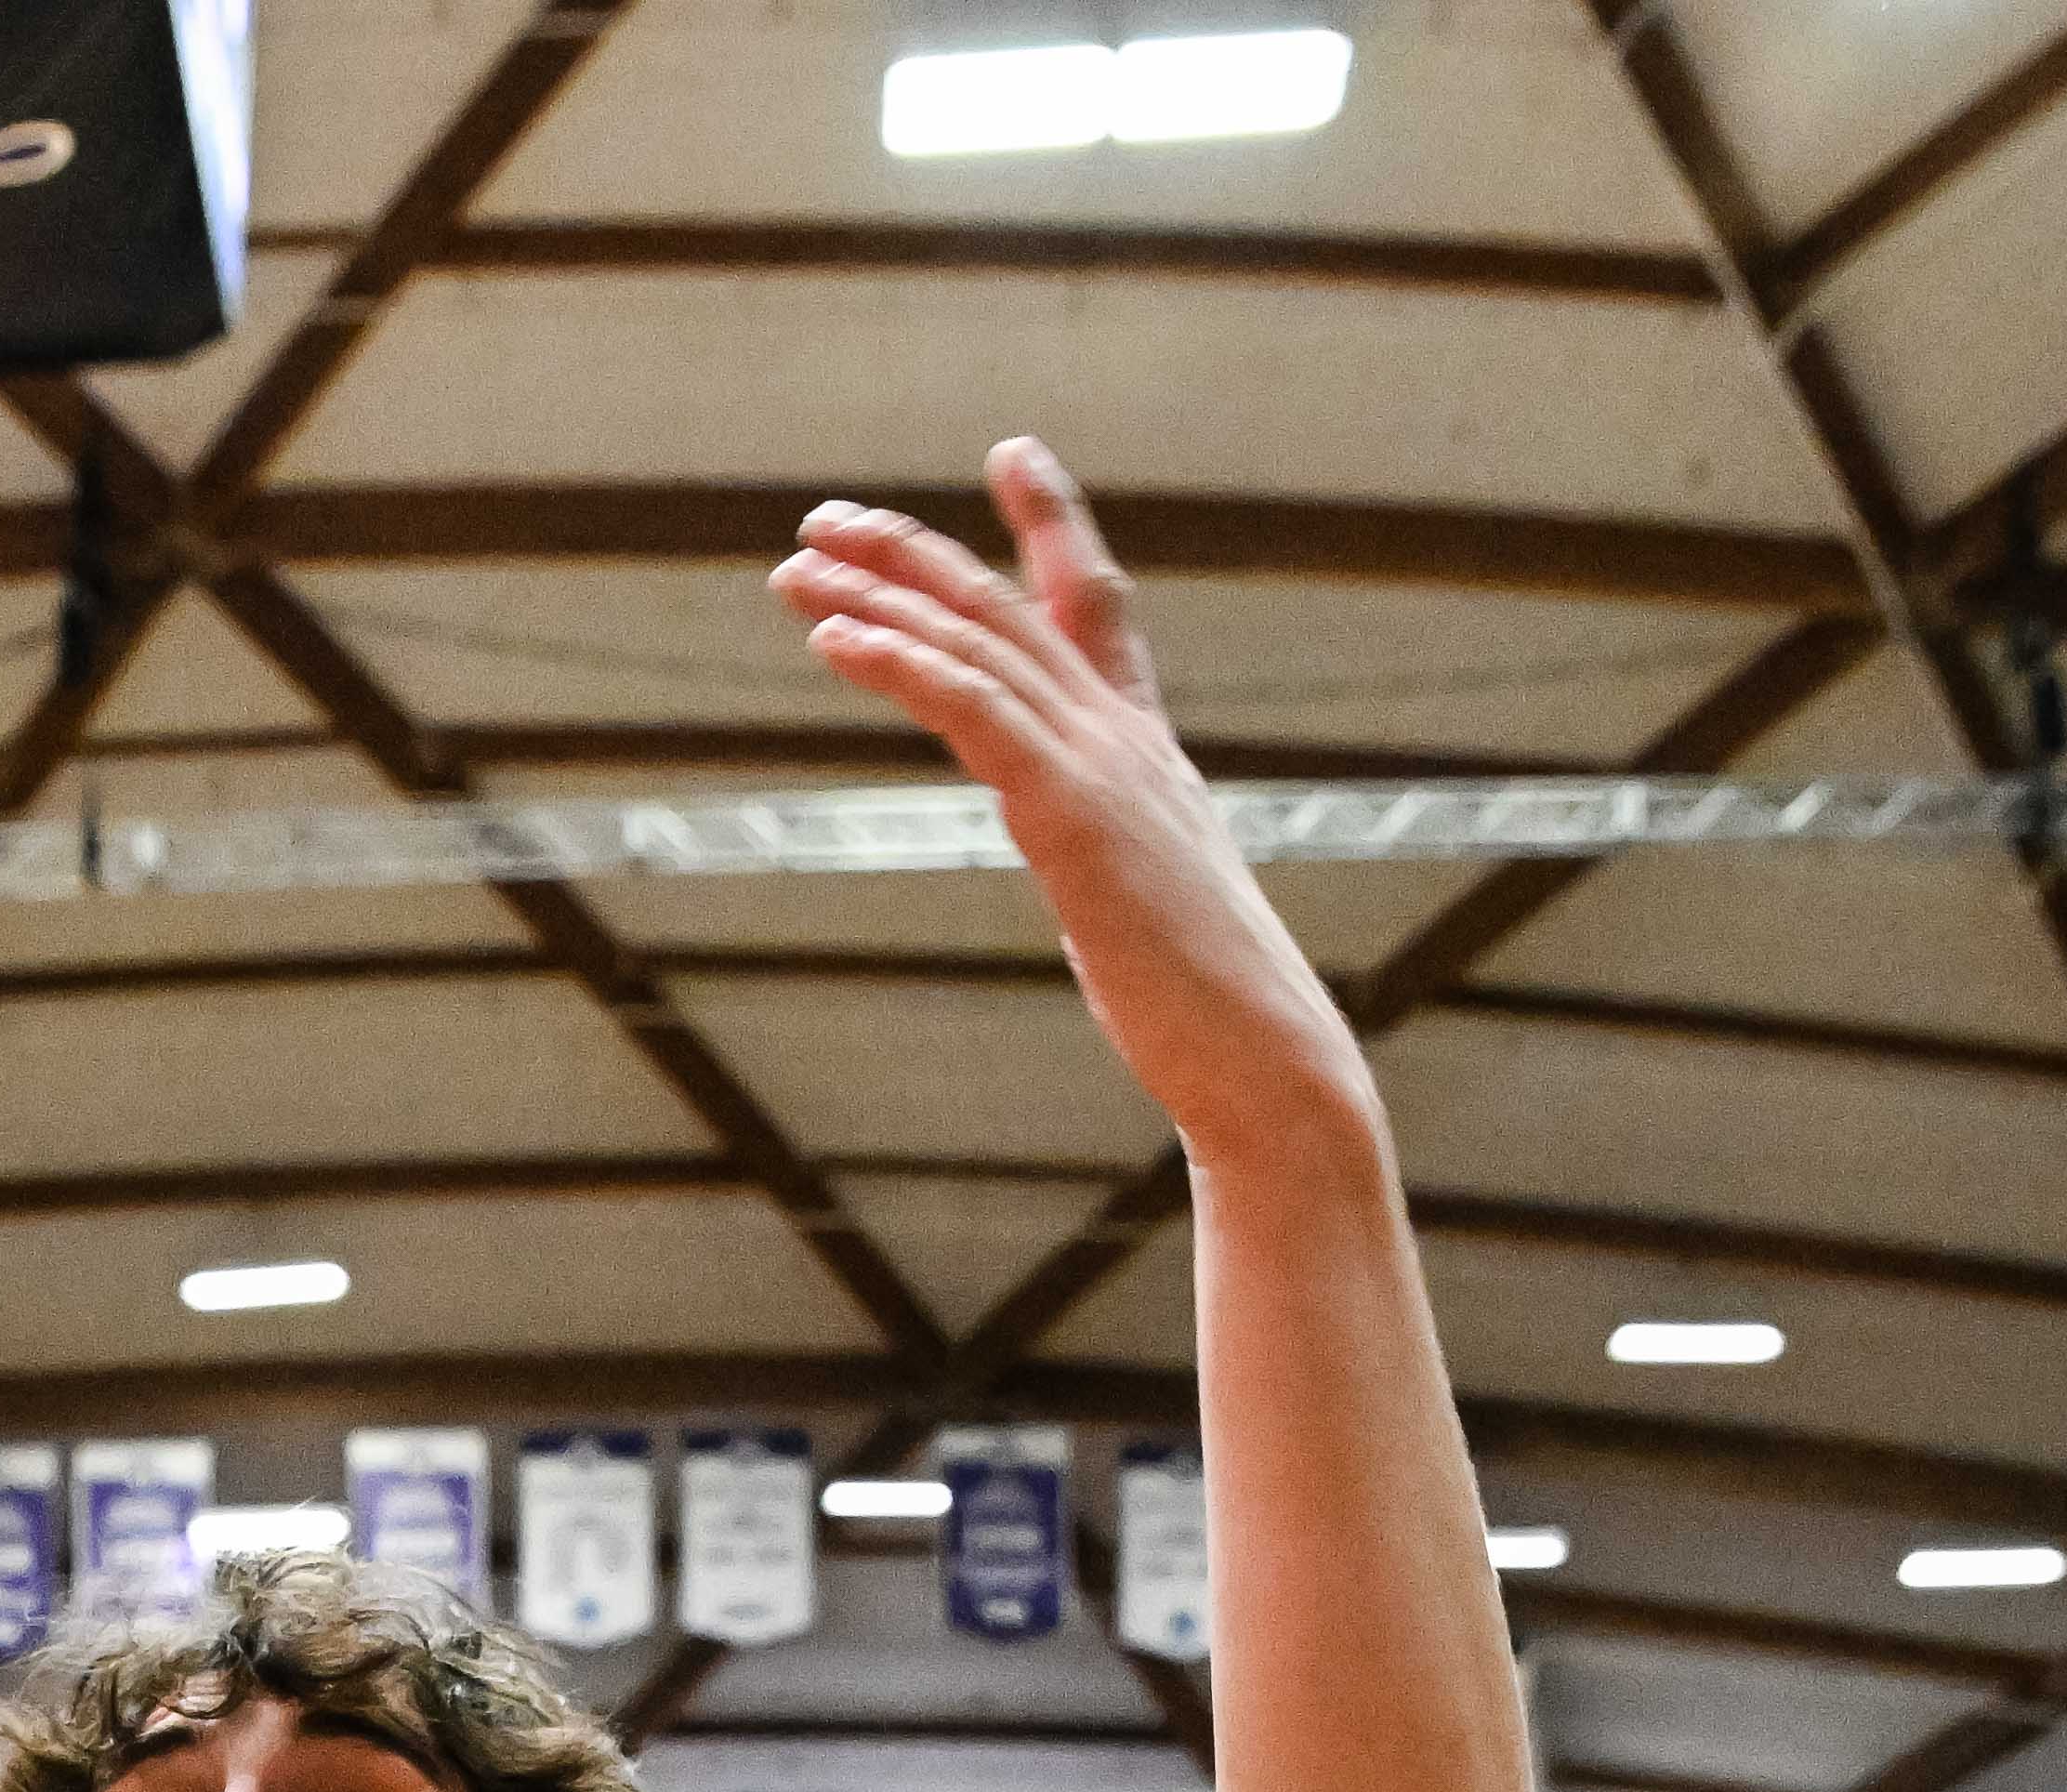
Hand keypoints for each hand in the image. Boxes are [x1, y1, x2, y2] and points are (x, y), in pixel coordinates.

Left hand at [770, 446, 1374, 1168]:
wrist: (1268, 1065)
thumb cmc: (1213, 1018)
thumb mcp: (1150, 913)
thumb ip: (1111, 863)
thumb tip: (1089, 872)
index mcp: (1148, 758)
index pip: (1096, 610)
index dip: (1054, 523)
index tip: (1013, 451)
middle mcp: (1128, 742)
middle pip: (1009, 607)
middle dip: (913, 553)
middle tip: (824, 517)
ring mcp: (1105, 769)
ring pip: (980, 644)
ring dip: (878, 597)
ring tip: (798, 564)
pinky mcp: (1072, 814)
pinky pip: (970, 709)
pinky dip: (899, 660)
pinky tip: (832, 638)